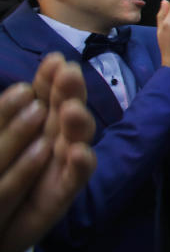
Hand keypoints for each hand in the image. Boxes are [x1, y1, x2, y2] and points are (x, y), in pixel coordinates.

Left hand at [0, 54, 95, 251]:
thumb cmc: (2, 176)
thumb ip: (8, 118)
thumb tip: (20, 89)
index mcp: (39, 122)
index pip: (47, 94)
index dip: (50, 78)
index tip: (54, 60)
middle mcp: (56, 137)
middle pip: (67, 109)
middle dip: (69, 91)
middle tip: (68, 74)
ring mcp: (63, 163)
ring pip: (77, 138)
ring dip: (78, 122)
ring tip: (71, 110)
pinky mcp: (65, 191)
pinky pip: (76, 176)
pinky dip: (80, 164)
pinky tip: (79, 152)